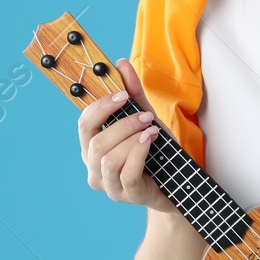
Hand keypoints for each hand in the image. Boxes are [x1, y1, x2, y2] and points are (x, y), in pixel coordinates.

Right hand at [78, 58, 169, 212]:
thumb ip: (133, 94)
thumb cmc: (156, 151)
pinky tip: (150, 140)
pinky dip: (139, 153)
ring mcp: (109, 186)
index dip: (101, 107)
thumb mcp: (144, 119)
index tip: (123, 94)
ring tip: (151, 130)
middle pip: (95, 143)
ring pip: (109, 159)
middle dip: (122, 124)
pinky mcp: (127, 195)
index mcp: (92, 148)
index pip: (84, 124)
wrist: (176, 182)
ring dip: (131, 139)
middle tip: (145, 116)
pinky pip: (127, 173)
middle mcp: (94, 168)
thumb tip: (121, 63)